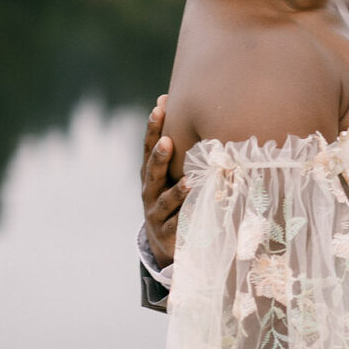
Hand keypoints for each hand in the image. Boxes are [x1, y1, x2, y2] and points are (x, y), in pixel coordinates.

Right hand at [141, 94, 184, 268]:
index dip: (153, 126)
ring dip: (177, 191)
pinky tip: (197, 212)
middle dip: (158, 155)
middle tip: (166, 140)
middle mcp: (150, 191)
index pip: (150, 147)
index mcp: (151, 174)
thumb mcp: (173, 175)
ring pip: (166, 201)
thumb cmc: (175, 198)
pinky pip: (178, 225)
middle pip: (152, 171)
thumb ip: (183, 150)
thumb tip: (199, 113)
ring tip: (189, 181)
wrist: (166, 242)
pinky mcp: (168, 233)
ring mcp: (157, 213)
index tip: (161, 105)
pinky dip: (186, 218)